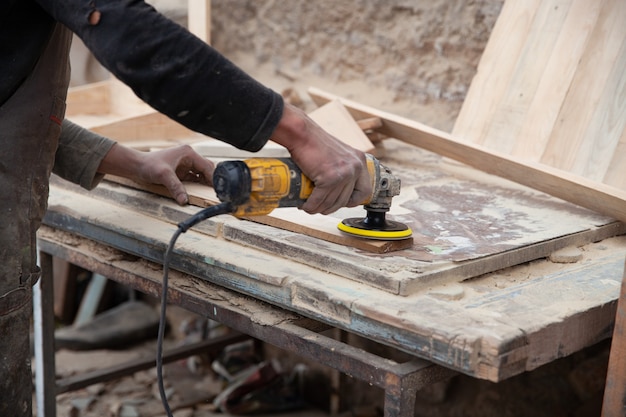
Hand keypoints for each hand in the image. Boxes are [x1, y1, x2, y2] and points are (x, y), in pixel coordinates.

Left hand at [98, 144, 213, 204]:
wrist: (136, 166)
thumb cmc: (148, 165)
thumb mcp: (163, 175)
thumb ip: (175, 187)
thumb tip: (185, 200)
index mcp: (188, 153)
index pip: (207, 166)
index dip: (213, 178)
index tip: (217, 189)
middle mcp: (189, 158)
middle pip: (207, 169)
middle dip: (211, 181)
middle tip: (216, 193)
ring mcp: (186, 165)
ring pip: (202, 175)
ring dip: (205, 184)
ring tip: (210, 194)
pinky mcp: (182, 172)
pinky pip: (194, 179)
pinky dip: (198, 186)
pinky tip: (200, 193)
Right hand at [270, 103, 371, 213]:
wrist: (302, 134)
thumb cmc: (315, 142)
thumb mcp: (338, 155)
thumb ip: (343, 167)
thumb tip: (338, 188)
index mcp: (360, 161)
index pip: (364, 190)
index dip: (353, 201)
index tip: (341, 203)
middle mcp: (355, 167)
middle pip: (345, 200)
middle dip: (331, 207)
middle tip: (320, 207)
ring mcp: (344, 173)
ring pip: (331, 202)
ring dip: (319, 209)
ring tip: (310, 208)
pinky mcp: (329, 178)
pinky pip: (320, 199)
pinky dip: (311, 205)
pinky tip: (306, 206)